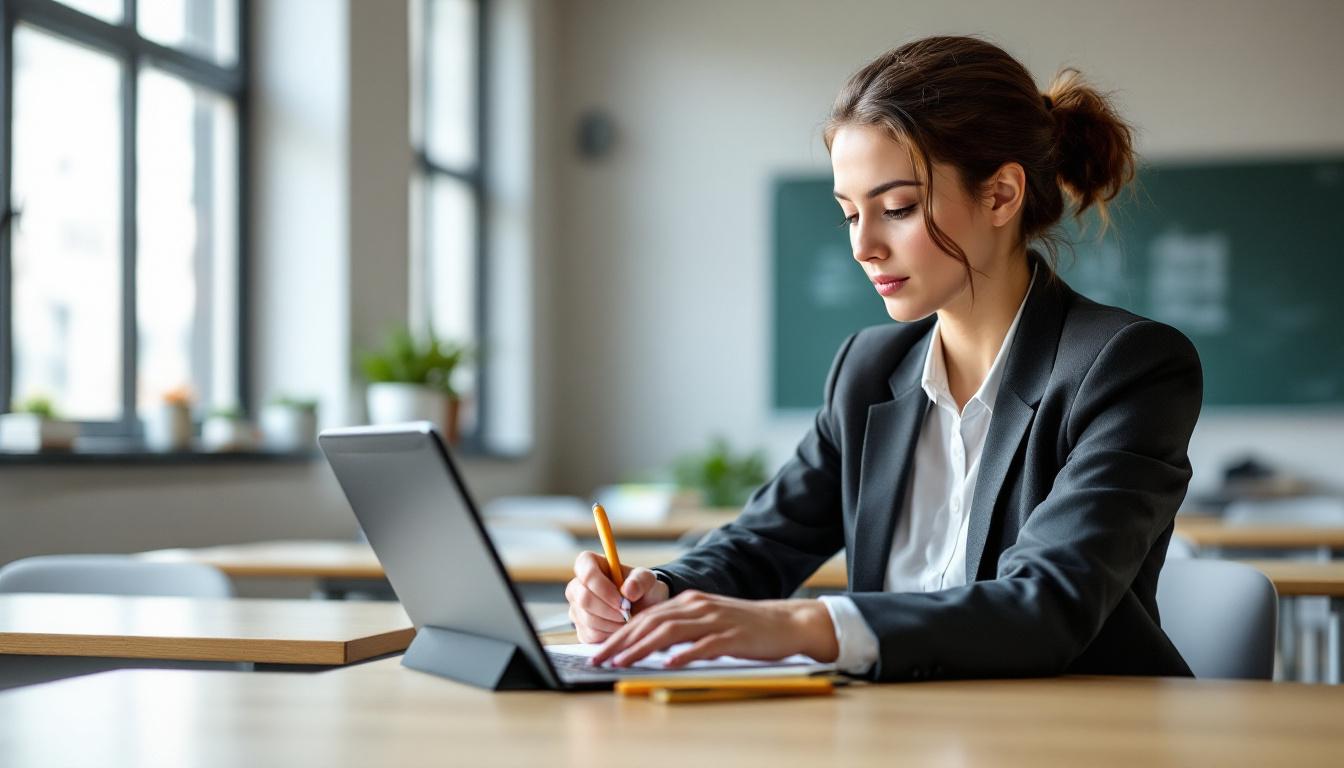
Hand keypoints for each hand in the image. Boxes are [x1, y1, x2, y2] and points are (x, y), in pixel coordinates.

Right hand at [565, 551, 669, 642]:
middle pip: (584, 599)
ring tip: (627, 619)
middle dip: (610, 610)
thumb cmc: (641, 588)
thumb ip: (641, 580)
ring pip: (588, 619)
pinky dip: (609, 634)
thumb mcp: (647, 579)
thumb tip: (628, 590)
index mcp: (589, 564)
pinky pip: (590, 635)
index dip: (603, 588)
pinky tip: (619, 627)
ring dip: (612, 623)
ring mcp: (576, 608)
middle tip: (628, 613)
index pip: (587, 573)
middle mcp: (576, 586)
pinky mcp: (580, 629)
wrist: (643, 608)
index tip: (622, 599)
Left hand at [590, 590, 838, 668]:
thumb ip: (682, 630)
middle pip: (650, 621)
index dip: (619, 633)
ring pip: (670, 631)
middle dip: (620, 641)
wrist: (786, 623)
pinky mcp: (732, 636)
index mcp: (689, 602)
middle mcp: (697, 606)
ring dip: (641, 647)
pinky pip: (704, 645)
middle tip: (598, 658)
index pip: (645, 616)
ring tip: (622, 662)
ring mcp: (714, 620)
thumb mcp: (708, 622)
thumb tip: (650, 647)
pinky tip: (668, 664)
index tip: (599, 650)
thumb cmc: (745, 628)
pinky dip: (684, 654)